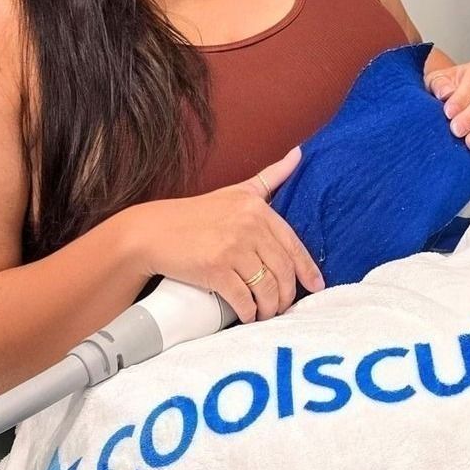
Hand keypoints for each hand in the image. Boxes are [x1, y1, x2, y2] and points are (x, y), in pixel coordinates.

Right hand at [132, 148, 323, 320]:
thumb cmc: (197, 213)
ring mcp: (232, 248)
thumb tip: (299, 153)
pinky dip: (249, 312)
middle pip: (282, 270)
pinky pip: (243, 298)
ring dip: (270, 307)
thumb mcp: (237, 190)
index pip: (293, 244)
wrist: (153, 231)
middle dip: (287, 294)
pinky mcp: (215, 270)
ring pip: (266, 287)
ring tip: (266, 313)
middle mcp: (249, 226)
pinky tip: (248, 315)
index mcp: (257, 208)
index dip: (307, 269)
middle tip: (283, 306)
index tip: (316, 286)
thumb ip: (270, 176)